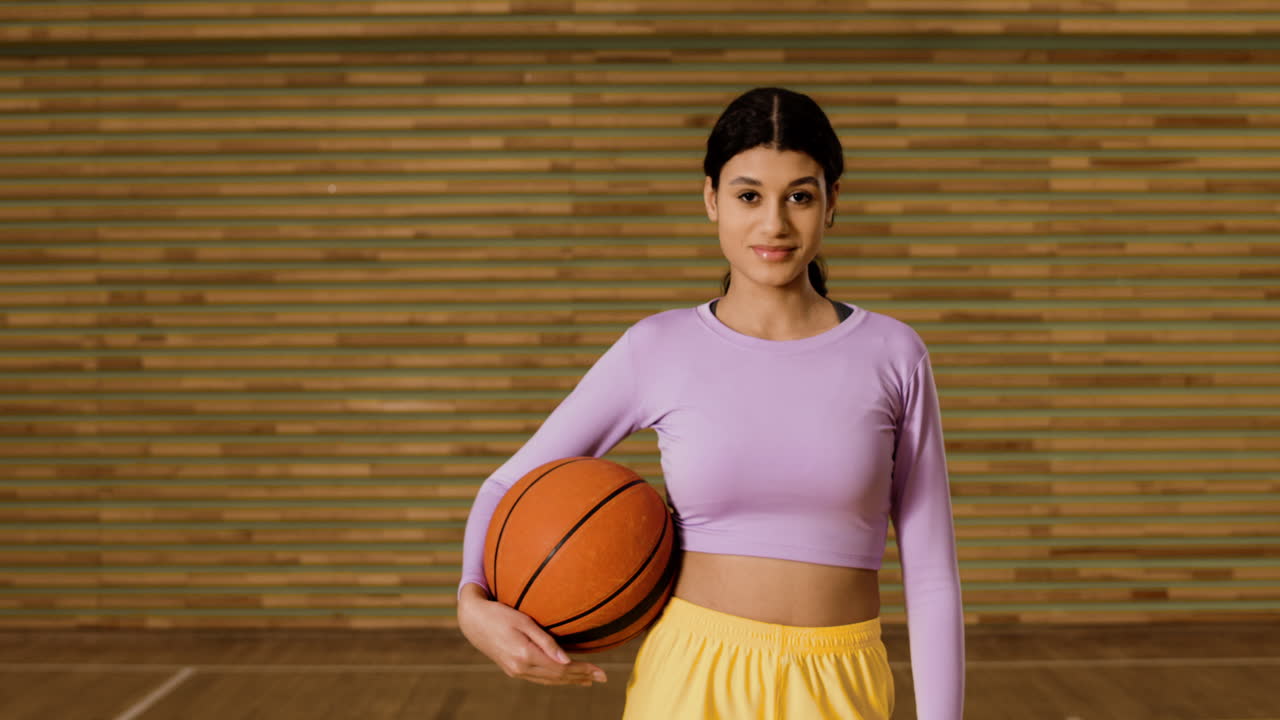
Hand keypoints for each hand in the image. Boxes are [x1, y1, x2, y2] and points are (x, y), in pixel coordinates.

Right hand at [457, 583, 608, 686]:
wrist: (472, 620)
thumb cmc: (499, 613)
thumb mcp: (523, 621)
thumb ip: (545, 641)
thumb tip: (567, 660)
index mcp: (524, 655)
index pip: (561, 669)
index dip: (583, 671)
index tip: (600, 671)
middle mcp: (520, 668)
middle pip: (557, 677)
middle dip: (581, 678)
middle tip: (602, 677)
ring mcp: (515, 671)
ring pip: (548, 680)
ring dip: (569, 681)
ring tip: (587, 680)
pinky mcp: (512, 669)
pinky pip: (539, 678)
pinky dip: (555, 679)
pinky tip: (564, 676)